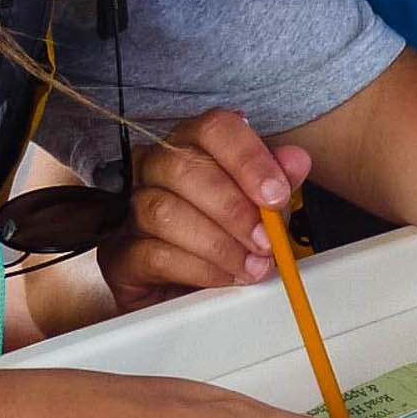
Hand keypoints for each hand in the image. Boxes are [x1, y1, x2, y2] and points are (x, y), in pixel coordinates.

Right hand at [101, 109, 309, 309]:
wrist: (189, 289)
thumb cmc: (225, 234)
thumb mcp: (261, 205)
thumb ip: (279, 180)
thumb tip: (296, 160)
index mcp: (191, 144)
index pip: (213, 128)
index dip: (248, 158)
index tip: (276, 195)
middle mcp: (154, 168)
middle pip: (181, 167)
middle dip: (233, 209)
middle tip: (266, 242)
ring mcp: (131, 210)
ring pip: (163, 212)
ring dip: (218, 244)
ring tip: (251, 266)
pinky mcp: (120, 254)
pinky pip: (153, 255)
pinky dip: (198, 268)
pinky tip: (224, 277)